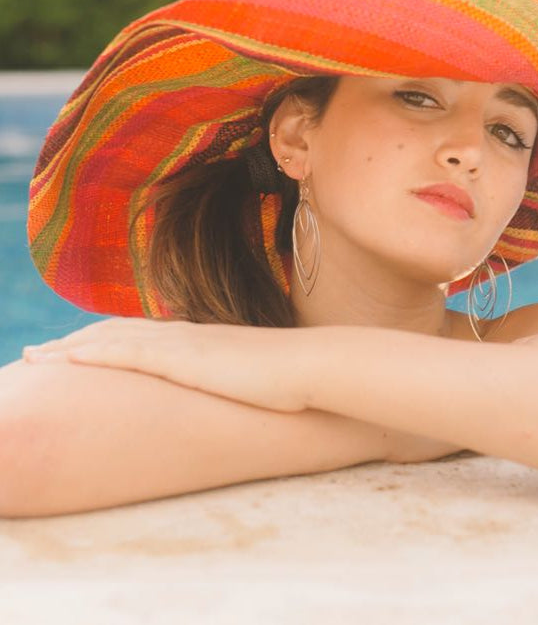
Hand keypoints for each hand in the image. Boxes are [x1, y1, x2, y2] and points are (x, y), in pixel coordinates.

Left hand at [23, 317, 310, 411]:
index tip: (69, 351)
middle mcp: (184, 336)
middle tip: (35, 355)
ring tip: (37, 357)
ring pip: (113, 340)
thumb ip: (229, 379)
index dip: (99, 342)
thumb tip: (223, 394)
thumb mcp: (250, 380)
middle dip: (71, 343)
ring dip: (70, 347)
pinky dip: (97, 352)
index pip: (137, 338)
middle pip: (115, 334)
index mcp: (197, 342)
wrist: (312, 367)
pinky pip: (132, 353)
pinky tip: (70, 356)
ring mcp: (184, 345)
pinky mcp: (187, 358)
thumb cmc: (290, 378)